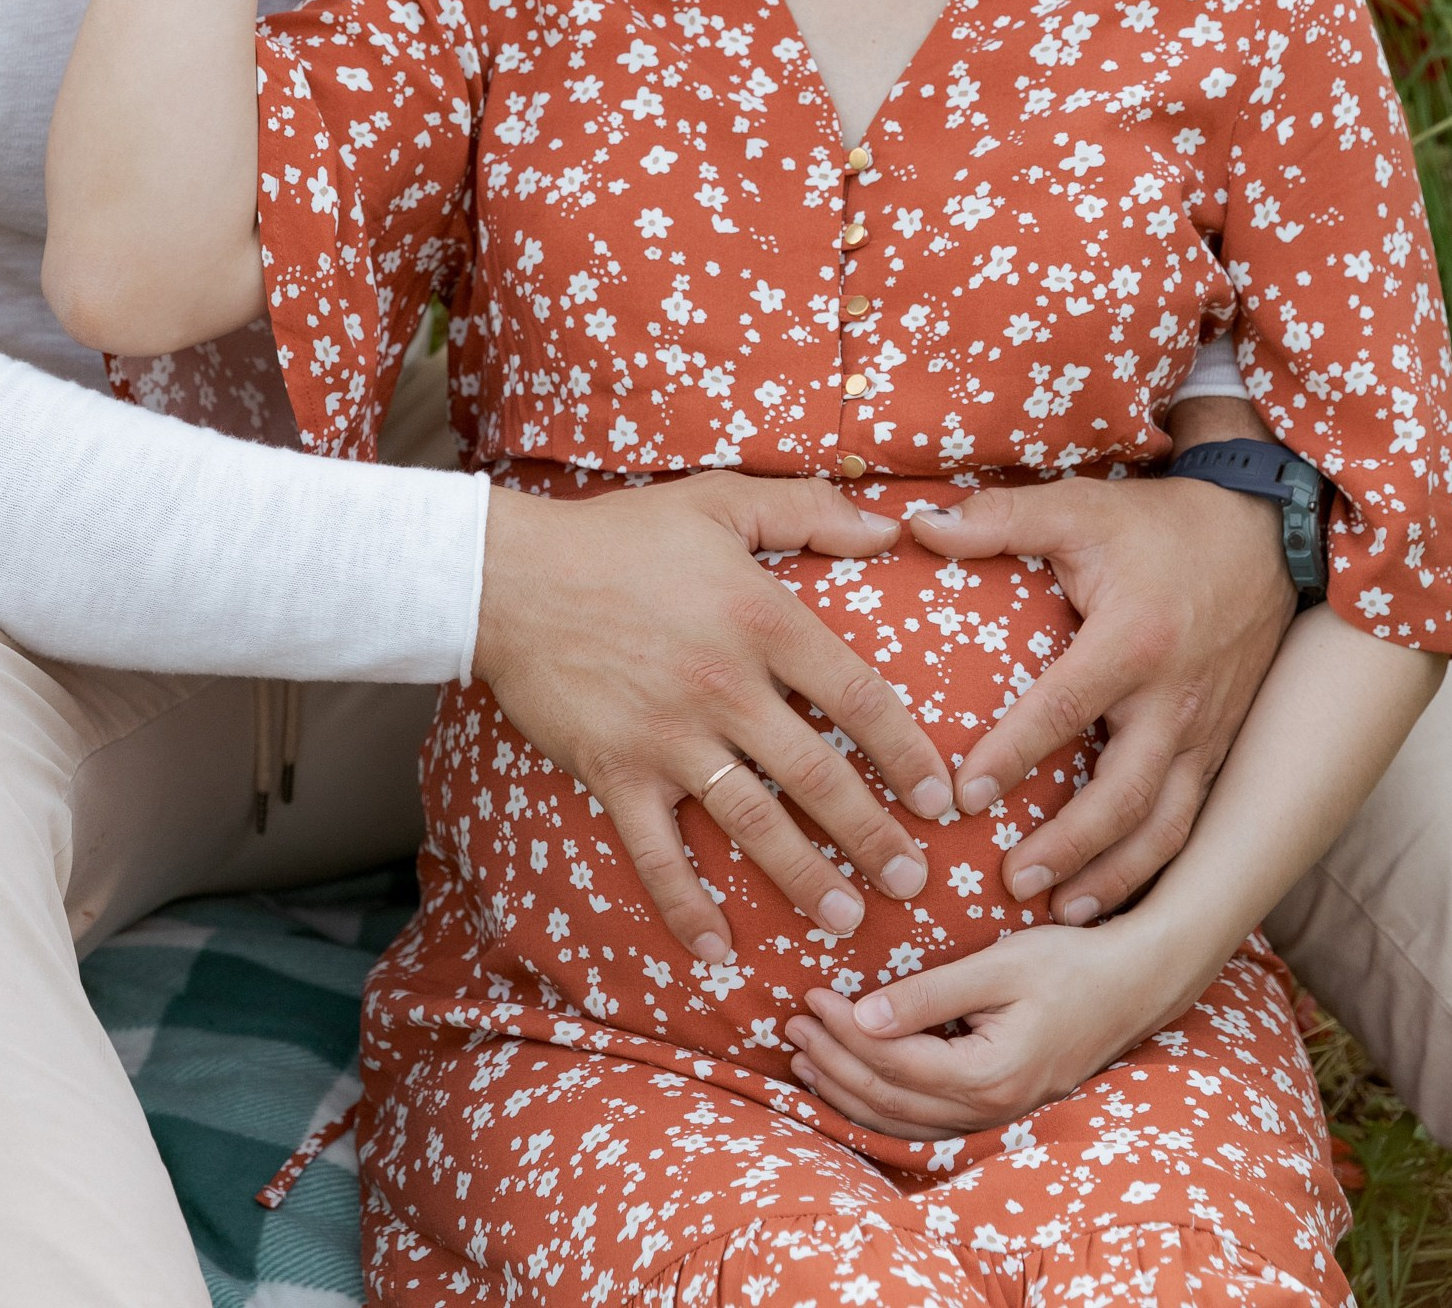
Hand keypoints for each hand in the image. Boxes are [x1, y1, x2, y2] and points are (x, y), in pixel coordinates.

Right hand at [475, 476, 955, 961]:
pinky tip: (718, 950)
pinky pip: (657, 853)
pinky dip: (686, 906)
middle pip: (819, 777)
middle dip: (873, 837)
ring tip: (845, 921)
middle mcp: (725, 686)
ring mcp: (669, 737)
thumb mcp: (720, 500)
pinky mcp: (615, 772)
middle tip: (913, 882)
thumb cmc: (619, 536)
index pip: (859, 698)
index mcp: (761, 619)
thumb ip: (809, 508)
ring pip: (754, 823)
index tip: (941, 797)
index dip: (908, 753)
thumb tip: (888, 528)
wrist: (511, 575)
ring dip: (804, 879)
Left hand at [785, 917, 1179, 1139]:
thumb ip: (929, 994)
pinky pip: (924, 1122)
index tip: (810, 997)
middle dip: (834, 1063)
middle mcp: (989, 1108)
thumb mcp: (998, 966)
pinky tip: (853, 1085)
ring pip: (903, 1120)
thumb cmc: (1069, 964)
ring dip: (849, 1091)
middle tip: (791, 1027)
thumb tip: (862, 1016)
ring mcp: (994, 1116)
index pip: (894, 1061)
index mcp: (989, 1074)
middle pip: (890, 1098)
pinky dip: (881, 1106)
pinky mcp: (996, 1108)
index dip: (844, 1032)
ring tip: (805, 1061)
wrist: (1133, 986)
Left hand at [899, 471, 1292, 920]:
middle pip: (1124, 795)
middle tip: (1011, 883)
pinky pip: (1190, 822)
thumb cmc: (1157, 524)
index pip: (1064, 709)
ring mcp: (1205, 733)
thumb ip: (999, 518)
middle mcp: (1175, 700)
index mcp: (1135, 641)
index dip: (1012, 754)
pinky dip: (1153, 868)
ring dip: (1114, 876)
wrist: (1262, 535)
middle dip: (1068, 847)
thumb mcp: (1078, 506)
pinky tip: (1115, 896)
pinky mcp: (1220, 749)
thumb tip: (916, 527)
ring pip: (1165, 826)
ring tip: (1061, 911)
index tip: (962, 797)